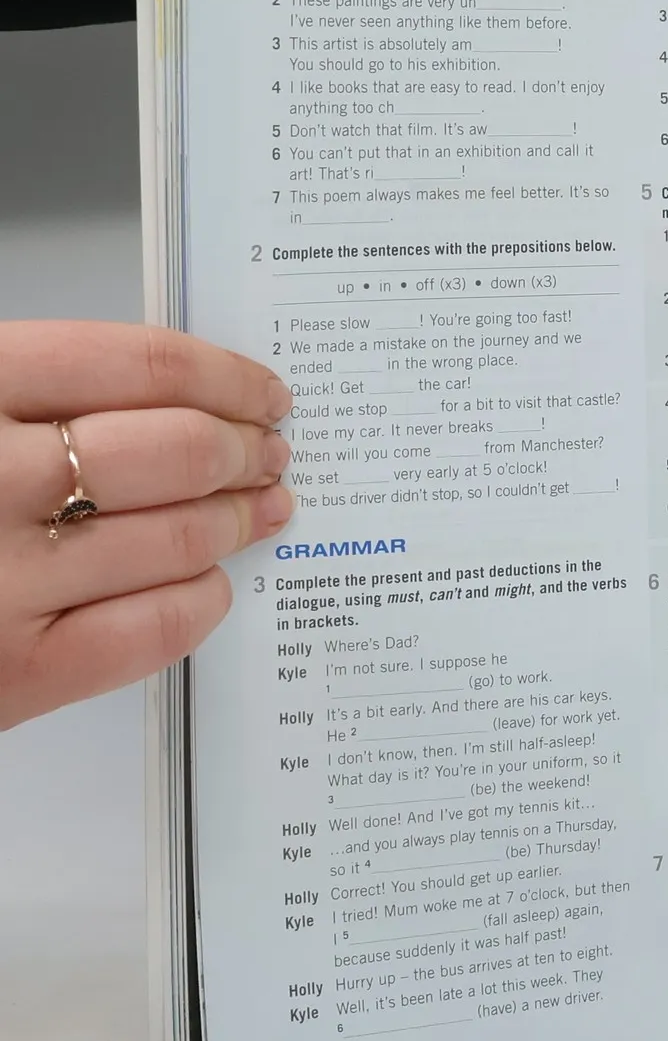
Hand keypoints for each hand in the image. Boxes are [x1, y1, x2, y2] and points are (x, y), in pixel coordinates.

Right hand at [0, 322, 293, 730]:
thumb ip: (19, 392)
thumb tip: (159, 390)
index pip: (135, 363)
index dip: (222, 376)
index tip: (261, 390)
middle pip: (173, 450)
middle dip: (242, 450)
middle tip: (268, 452)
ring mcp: (0, 585)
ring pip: (175, 539)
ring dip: (239, 522)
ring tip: (262, 509)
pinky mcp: (9, 677)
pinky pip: (146, 633)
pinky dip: (198, 603)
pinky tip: (208, 585)